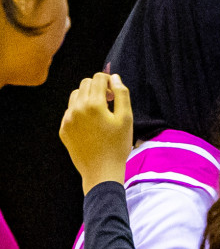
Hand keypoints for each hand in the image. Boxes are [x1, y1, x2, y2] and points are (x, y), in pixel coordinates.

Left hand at [59, 72, 133, 194]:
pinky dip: (80, 112)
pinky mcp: (64, 129)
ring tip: (100, 113)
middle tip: (110, 102)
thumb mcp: (127, 119)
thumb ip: (122, 95)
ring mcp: (68, 119)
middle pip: (85, 84)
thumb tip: (115, 78)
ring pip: (75, 96)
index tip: (115, 92)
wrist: (101, 171)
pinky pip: (70, 112)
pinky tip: (92, 126)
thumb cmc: (118, 146)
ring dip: (88, 98)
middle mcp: (77, 108)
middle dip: (98, 88)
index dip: (109, 80)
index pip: (98, 78)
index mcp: (94, 104)